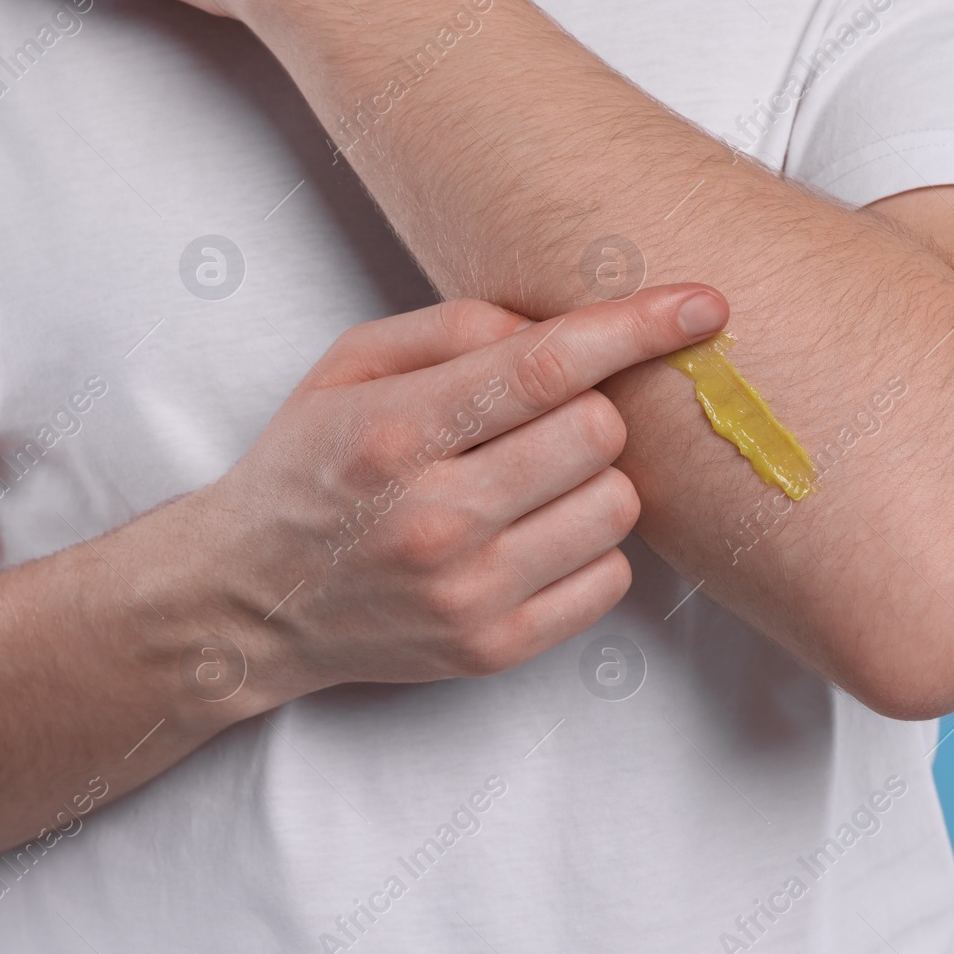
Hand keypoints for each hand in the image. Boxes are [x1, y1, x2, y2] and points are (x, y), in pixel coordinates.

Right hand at [206, 284, 728, 689]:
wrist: (250, 601)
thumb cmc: (307, 468)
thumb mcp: (348, 368)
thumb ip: (452, 329)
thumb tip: (558, 329)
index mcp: (394, 435)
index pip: (544, 368)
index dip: (635, 327)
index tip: (703, 304)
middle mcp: (435, 521)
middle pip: (598, 434)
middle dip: (585, 410)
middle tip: (536, 421)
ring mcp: (468, 595)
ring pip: (616, 507)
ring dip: (590, 481)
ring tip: (528, 483)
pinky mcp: (494, 649)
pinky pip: (611, 582)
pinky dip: (588, 548)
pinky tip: (532, 536)